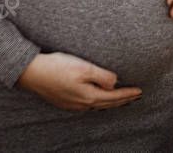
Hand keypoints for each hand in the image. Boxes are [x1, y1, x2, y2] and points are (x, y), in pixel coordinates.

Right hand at [16, 52, 141, 110]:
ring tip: (121, 99)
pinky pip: (88, 105)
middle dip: (123, 100)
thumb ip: (102, 76)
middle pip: (108, 104)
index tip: (140, 91)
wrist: (32, 73)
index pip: (115, 97)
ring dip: (111, 102)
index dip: (128, 94)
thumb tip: (115, 84)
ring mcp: (73, 104)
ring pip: (98, 105)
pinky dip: (99, 102)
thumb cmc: (57, 67)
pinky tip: (98, 98)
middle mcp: (82, 104)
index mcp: (89, 96)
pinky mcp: (65, 101)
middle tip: (136, 96)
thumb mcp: (84, 68)